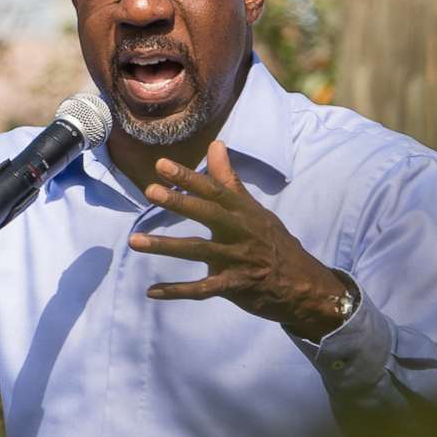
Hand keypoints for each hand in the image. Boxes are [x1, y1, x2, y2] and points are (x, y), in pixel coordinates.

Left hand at [129, 141, 352, 337]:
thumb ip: (229, 180)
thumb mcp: (254, 210)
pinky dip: (177, 291)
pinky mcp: (233, 286)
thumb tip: (215, 144)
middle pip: (208, 214)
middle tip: (150, 191)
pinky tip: (152, 292)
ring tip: (134, 241)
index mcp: (243, 211)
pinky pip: (201, 290)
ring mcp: (236, 260)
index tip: (161, 165)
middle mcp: (240, 232)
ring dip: (165, 246)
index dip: (189, 177)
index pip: (214, 189)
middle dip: (179, 202)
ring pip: (197, 251)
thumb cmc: (272, 243)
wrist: (302, 285)